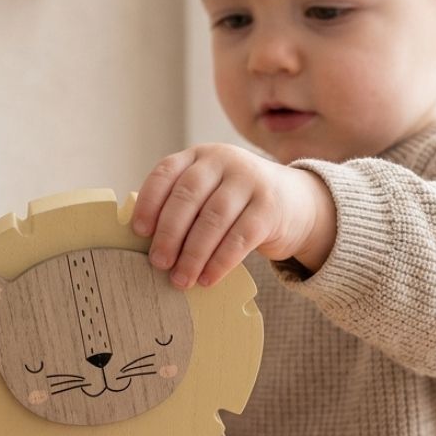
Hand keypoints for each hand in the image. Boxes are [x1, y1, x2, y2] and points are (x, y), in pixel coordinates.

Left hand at [132, 144, 336, 288]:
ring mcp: (250, 181)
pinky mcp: (269, 207)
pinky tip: (207, 279)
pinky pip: (240, 238)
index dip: (149, 202)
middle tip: (159, 263)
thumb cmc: (237, 204)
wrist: (296, 203)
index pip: (166, 172)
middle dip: (169, 233)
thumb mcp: (210, 192)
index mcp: (199, 156)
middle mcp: (224, 161)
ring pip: (213, 219)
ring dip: (193, 254)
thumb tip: (147, 245)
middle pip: (188, 196)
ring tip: (181, 279)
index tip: (139, 232)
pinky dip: (220, 262)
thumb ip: (183, 206)